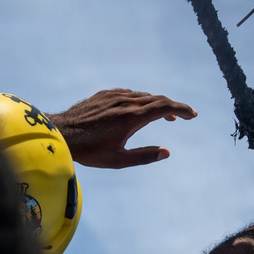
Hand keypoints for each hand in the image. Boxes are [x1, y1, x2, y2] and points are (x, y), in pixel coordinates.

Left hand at [47, 89, 196, 168]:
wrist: (61, 133)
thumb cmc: (89, 151)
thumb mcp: (118, 160)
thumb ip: (144, 156)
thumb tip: (167, 152)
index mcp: (133, 117)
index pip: (165, 107)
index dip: (182, 110)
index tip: (193, 115)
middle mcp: (126, 102)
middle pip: (157, 99)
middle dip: (174, 106)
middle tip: (184, 116)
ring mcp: (114, 96)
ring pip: (143, 95)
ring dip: (157, 104)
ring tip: (164, 115)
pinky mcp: (104, 95)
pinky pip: (129, 93)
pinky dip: (141, 100)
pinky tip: (139, 109)